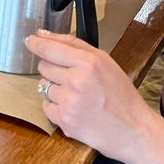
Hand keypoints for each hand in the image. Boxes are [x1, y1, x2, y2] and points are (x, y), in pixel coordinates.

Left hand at [28, 30, 153, 161]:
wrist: (133, 130)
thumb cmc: (120, 94)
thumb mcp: (104, 60)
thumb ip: (72, 44)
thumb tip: (42, 34)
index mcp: (88, 63)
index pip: (49, 49)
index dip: (35, 44)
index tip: (30, 41)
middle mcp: (76, 82)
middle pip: (43, 66)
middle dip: (54, 69)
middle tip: (73, 77)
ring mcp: (68, 103)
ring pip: (43, 86)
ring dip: (55, 88)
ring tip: (76, 95)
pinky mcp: (64, 122)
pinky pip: (45, 106)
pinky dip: (55, 106)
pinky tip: (73, 107)